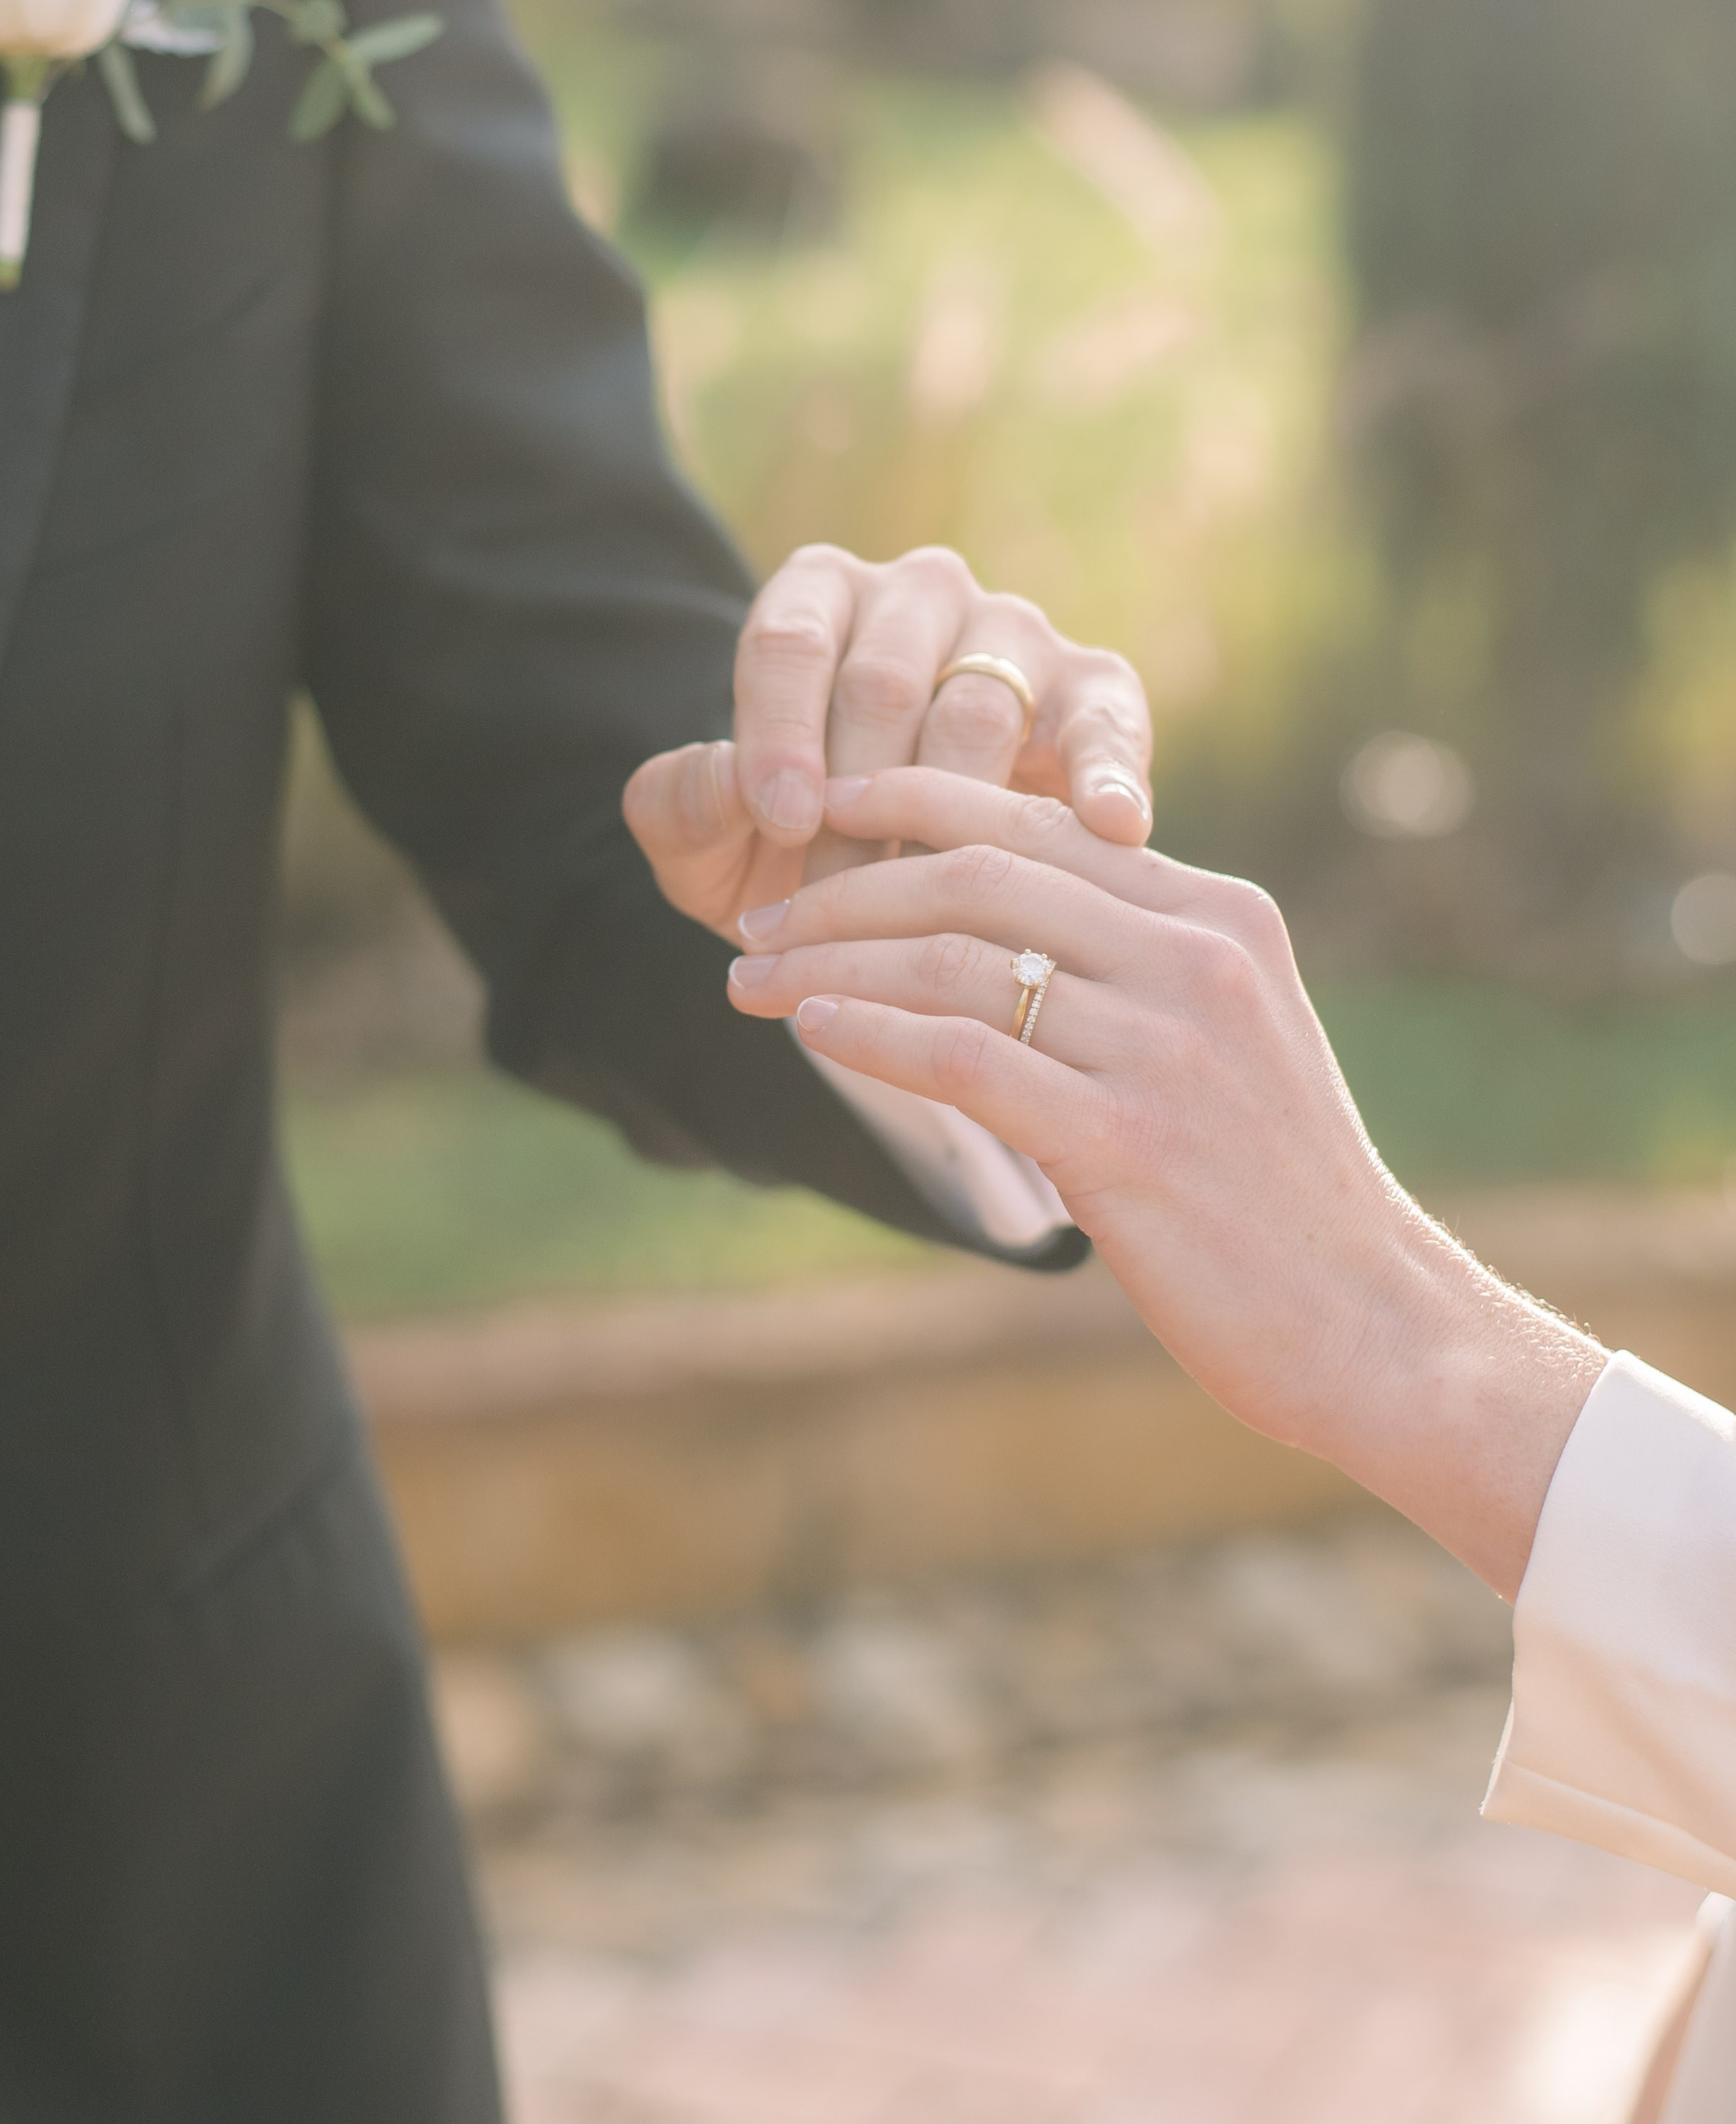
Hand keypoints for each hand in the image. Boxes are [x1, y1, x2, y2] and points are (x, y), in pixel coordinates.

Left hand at [623, 543, 1150, 944]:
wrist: (902, 895)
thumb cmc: (788, 859)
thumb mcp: (709, 849)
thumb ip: (684, 809)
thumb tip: (729, 786)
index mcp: (814, 598)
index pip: (788, 642)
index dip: (779, 731)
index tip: (779, 821)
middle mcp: (916, 595)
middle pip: (883, 680)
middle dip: (858, 797)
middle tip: (844, 900)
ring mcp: (1013, 633)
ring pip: (980, 709)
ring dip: (951, 818)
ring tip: (936, 908)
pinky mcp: (1092, 686)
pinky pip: (1102, 718)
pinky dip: (1109, 769)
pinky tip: (1114, 825)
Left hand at [721, 765, 1604, 1596]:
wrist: (1372, 1323)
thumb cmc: (1280, 1194)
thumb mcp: (1229, 1039)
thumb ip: (1139, 965)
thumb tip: (1012, 923)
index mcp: (1220, 915)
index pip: (1037, 820)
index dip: (913, 800)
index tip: (824, 811)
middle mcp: (1195, 959)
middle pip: (978, 875)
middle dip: (846, 890)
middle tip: (758, 923)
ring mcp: (1165, 1046)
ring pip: (955, 962)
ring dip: (829, 965)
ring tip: (751, 983)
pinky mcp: (1128, 1139)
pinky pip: (964, 1057)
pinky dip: (871, 1033)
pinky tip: (811, 1031)